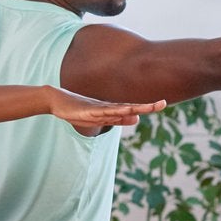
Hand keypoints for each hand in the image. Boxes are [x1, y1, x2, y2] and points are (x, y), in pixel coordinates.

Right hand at [46, 89, 165, 129]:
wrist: (57, 101)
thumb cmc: (79, 109)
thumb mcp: (101, 118)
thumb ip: (118, 119)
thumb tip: (136, 119)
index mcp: (112, 110)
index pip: (133, 109)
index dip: (147, 107)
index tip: (162, 104)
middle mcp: (108, 108)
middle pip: (130, 108)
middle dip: (145, 107)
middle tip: (163, 103)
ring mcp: (97, 109)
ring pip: (118, 110)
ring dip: (133, 109)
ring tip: (147, 108)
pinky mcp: (87, 111)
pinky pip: (101, 112)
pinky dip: (112, 112)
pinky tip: (121, 111)